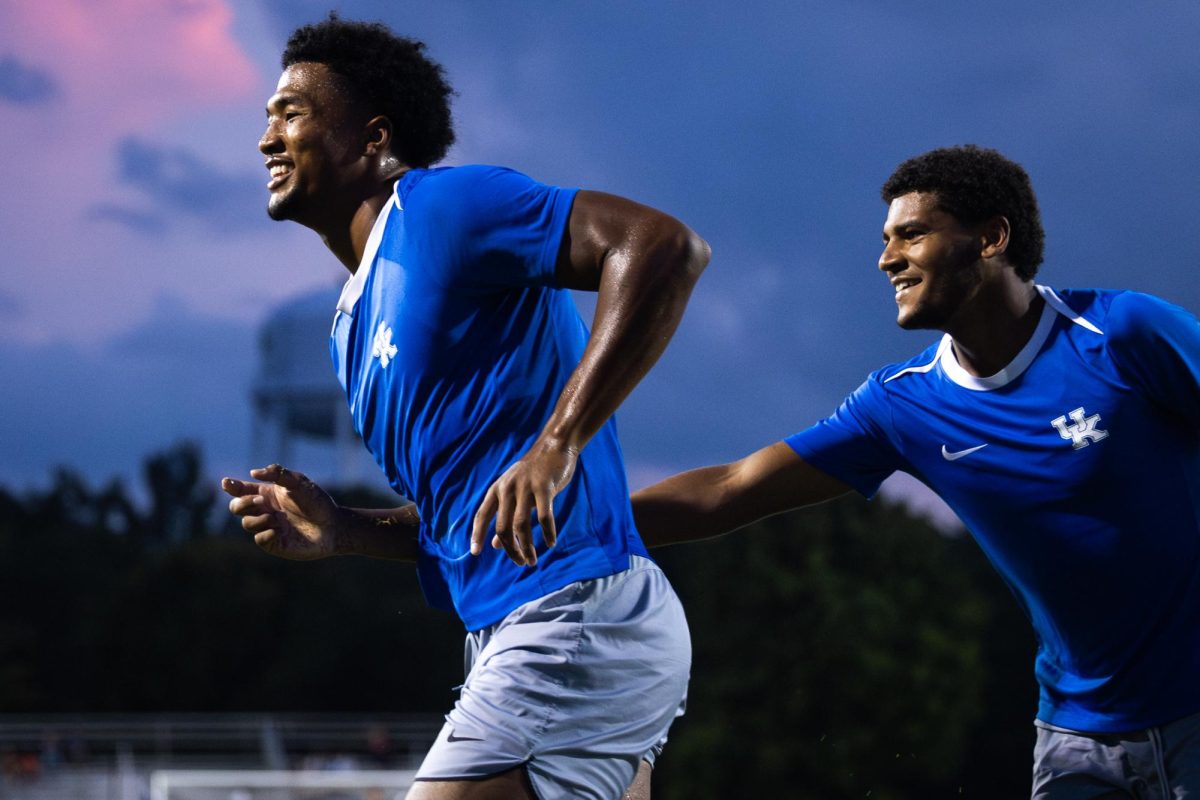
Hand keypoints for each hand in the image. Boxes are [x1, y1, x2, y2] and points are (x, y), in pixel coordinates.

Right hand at [221, 464, 341, 559]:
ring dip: (259, 519)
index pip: (242, 490)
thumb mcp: (299, 482)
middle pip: (236, 507)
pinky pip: (258, 539)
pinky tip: (278, 530)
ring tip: (278, 519)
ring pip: (246, 523)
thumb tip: (253, 472)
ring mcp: (268, 527)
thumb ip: (278, 474)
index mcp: (268, 494)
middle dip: (242, 503)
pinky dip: (265, 533)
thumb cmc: (317, 502)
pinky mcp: (274, 543)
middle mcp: (265, 510)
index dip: (231, 486)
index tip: (226, 483)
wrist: (333, 526)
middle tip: (260, 501)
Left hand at [470, 440, 577, 565]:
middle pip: (502, 527)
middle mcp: (507, 488)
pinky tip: (551, 543)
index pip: (481, 515)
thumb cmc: (533, 473)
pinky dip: (548, 533)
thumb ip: (504, 516)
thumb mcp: (514, 492)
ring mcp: (525, 487)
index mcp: (497, 489)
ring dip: (527, 547)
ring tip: (532, 560)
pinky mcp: (544, 487)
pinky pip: (544, 516)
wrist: (554, 447)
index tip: (475, 553)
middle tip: (520, 563)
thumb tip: (495, 545)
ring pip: (521, 526)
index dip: (477, 534)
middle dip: (510, 549)